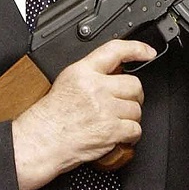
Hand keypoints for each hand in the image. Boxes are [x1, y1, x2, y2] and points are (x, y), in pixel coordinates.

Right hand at [10, 40, 154, 189]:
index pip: (116, 50)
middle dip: (133, 96)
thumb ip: (92, 73)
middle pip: (134, 85)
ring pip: (136, 109)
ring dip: (130, 117)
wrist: (41, 140)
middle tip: (124, 103)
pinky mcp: (110, 130)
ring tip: (114, 121)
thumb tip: (116, 71)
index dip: (136, 49)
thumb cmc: (51, 116)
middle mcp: (96, 87)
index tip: (147, 52)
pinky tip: (118, 134)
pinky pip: (135, 129)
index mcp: (84, 72)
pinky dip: (130, 135)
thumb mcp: (68, 81)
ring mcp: (104, 108)